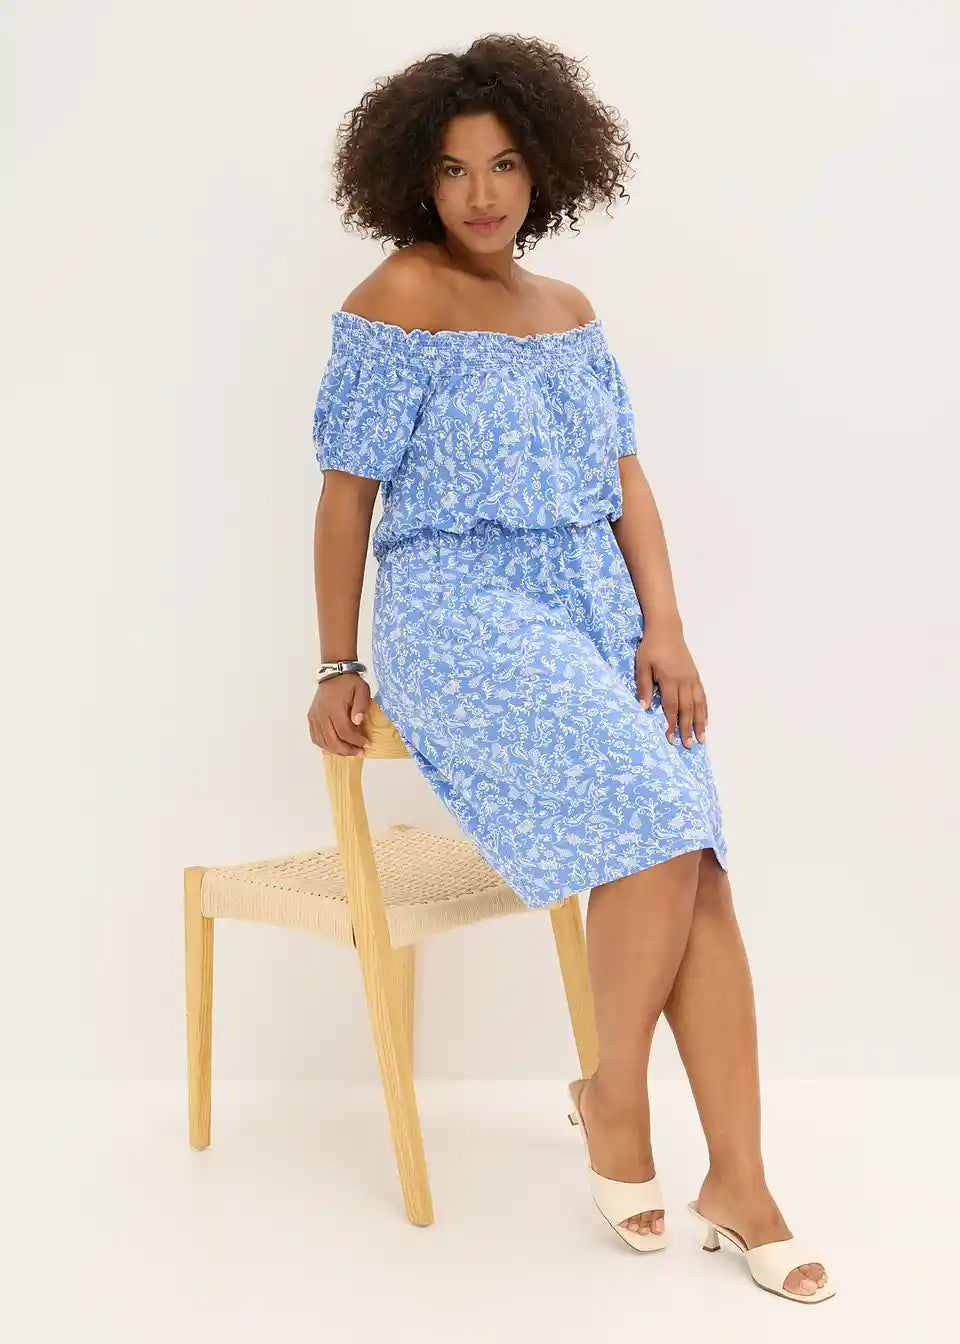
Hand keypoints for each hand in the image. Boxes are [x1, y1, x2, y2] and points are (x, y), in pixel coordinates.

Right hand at [307, 672, 370, 755]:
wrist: (334, 674)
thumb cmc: (349, 683)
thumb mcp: (362, 689)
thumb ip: (361, 705)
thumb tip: (357, 722)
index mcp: (334, 707)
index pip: (344, 731)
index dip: (355, 741)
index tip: (366, 744)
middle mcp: (321, 714)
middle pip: (332, 740)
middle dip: (347, 750)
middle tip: (359, 752)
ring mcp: (314, 717)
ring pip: (323, 742)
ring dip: (337, 750)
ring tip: (350, 751)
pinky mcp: (311, 718)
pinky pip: (315, 737)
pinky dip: (325, 745)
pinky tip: (336, 746)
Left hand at [634, 626, 707, 748]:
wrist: (666, 629)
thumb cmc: (651, 647)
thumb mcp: (642, 665)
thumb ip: (644, 687)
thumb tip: (644, 709)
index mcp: (669, 679)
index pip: (670, 707)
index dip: (671, 724)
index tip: (670, 739)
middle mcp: (684, 681)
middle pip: (687, 709)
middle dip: (687, 728)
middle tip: (689, 746)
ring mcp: (691, 678)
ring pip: (698, 704)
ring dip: (700, 722)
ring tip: (702, 738)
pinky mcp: (695, 675)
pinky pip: (702, 696)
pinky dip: (705, 709)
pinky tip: (706, 720)